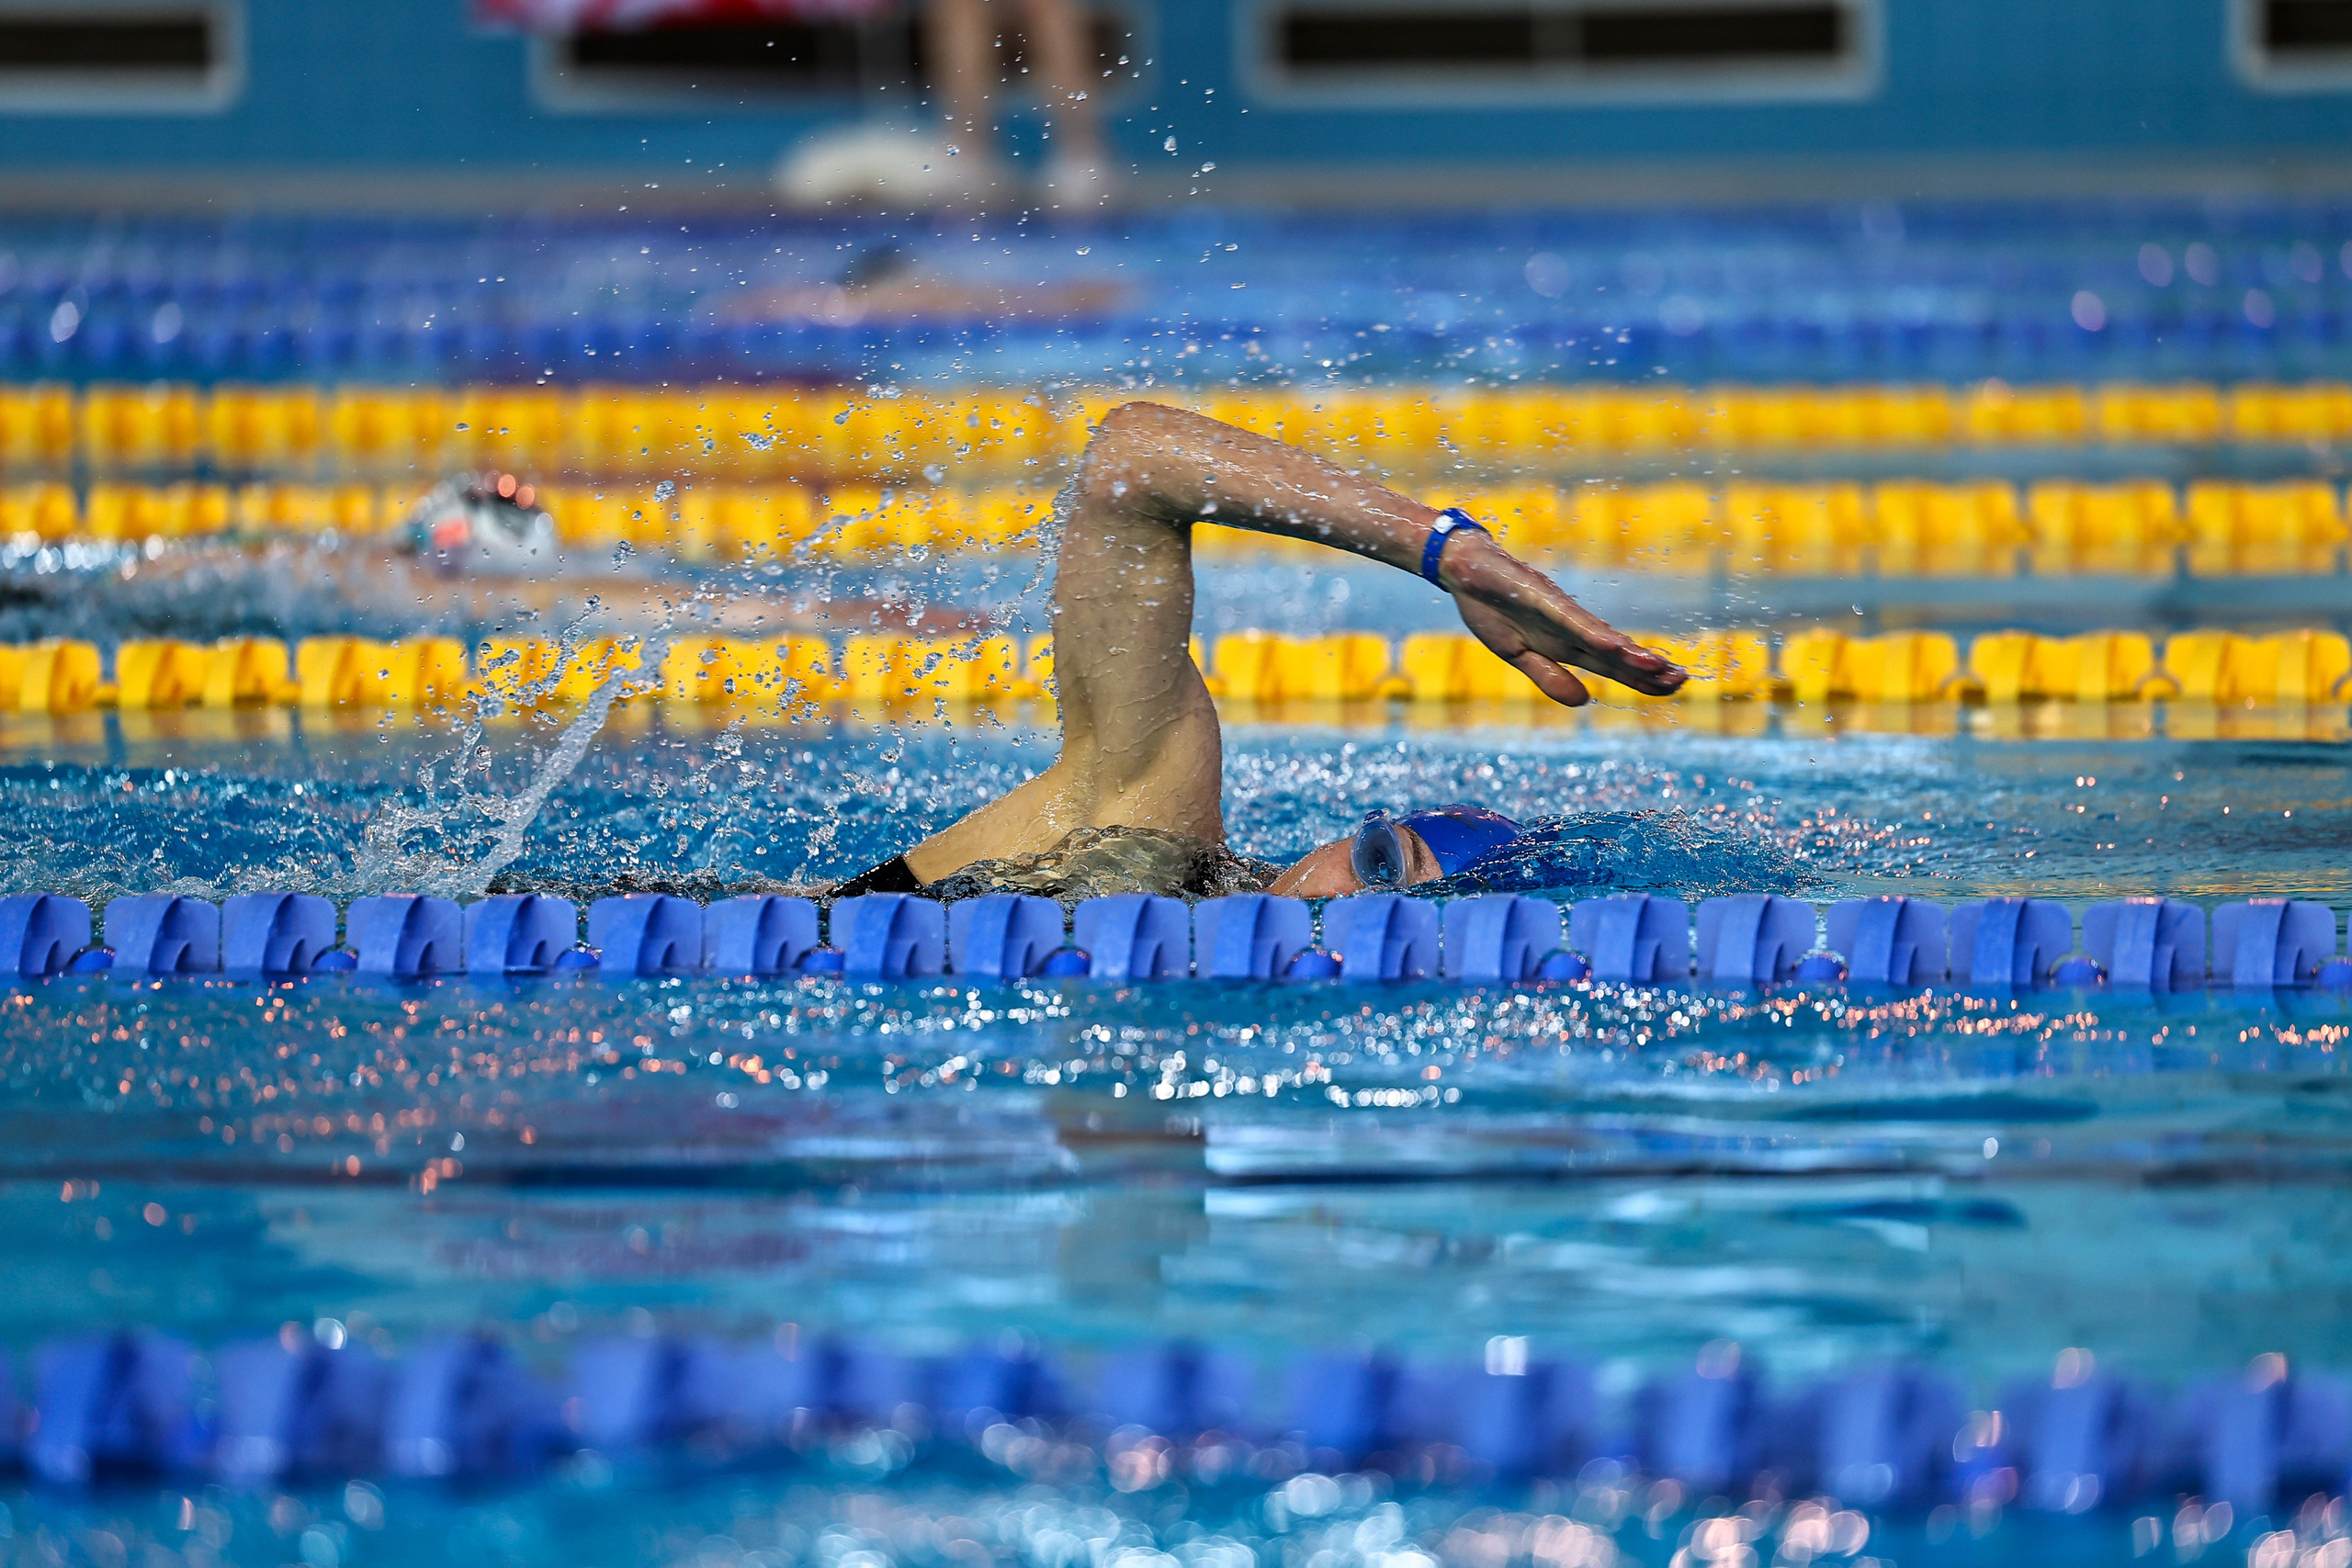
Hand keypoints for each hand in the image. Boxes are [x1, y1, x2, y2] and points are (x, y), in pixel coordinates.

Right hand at [1443, 535, 1686, 705]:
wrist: (1463, 568)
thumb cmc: (1489, 607)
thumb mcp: (1515, 654)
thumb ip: (1547, 677)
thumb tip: (1584, 701)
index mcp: (1563, 644)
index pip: (1610, 665)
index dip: (1640, 678)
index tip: (1671, 688)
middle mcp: (1569, 629)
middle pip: (1614, 654)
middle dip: (1647, 669)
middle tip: (1683, 680)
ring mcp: (1557, 612)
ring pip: (1600, 639)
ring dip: (1630, 654)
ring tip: (1662, 668)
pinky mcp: (1541, 599)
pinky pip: (1572, 621)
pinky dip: (1593, 635)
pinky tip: (1615, 647)